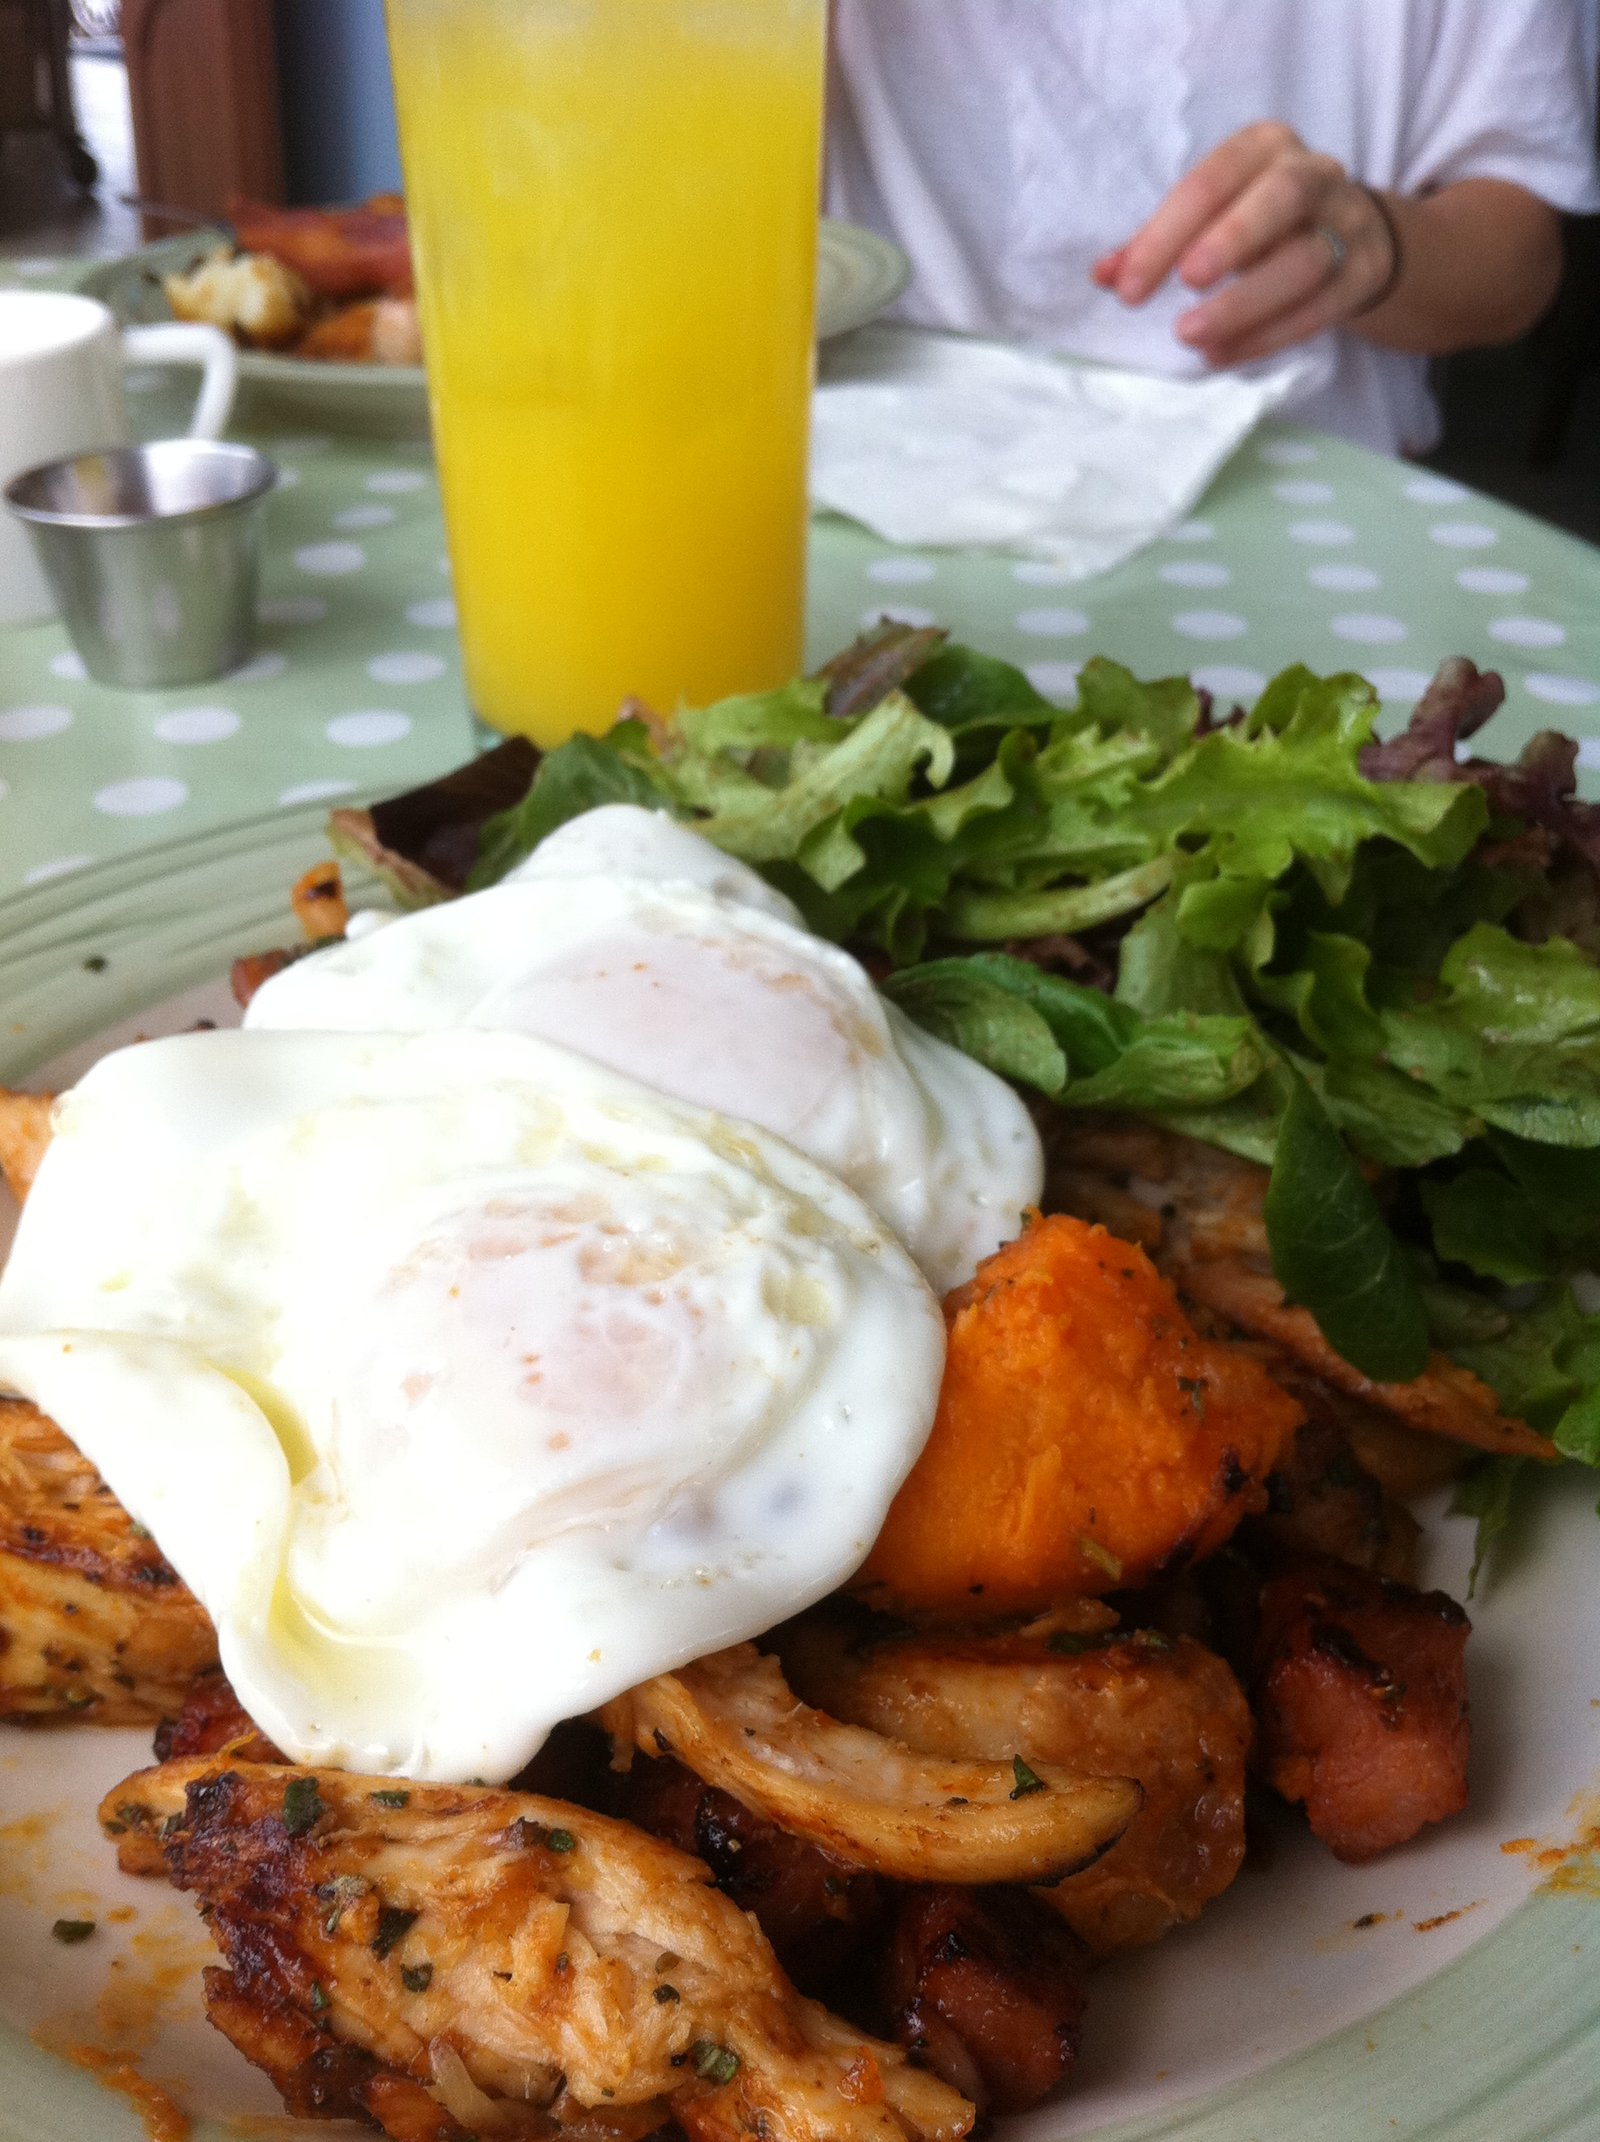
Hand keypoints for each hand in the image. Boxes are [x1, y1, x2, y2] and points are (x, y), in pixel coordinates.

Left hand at [1092, 121, 1398, 366]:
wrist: (1347, 232)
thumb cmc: (1257, 220)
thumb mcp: (1209, 217)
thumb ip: (1155, 244)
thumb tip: (1102, 276)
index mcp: (1264, 146)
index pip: (1213, 180)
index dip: (1167, 233)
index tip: (1126, 288)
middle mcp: (1314, 173)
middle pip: (1282, 198)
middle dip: (1231, 241)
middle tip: (1186, 286)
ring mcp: (1347, 222)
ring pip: (1307, 261)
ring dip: (1246, 303)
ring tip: (1191, 336)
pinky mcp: (1363, 272)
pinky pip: (1321, 308)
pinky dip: (1267, 337)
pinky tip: (1221, 355)